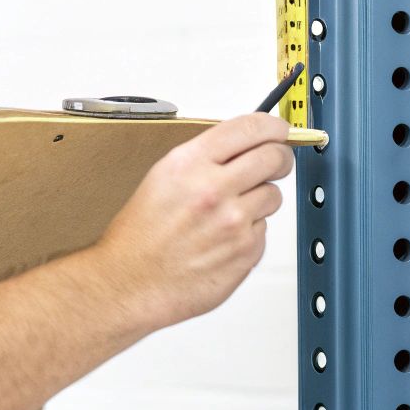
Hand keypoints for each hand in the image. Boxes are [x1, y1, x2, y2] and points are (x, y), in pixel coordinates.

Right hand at [94, 113, 294, 328]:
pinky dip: (250, 233)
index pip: (250, 128)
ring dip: (261, 199)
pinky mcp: (246, 251)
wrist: (130, 284)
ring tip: (230, 213)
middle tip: (276, 163)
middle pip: (274, 157)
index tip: (279, 130)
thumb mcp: (162, 179)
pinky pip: (264, 230)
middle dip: (279, 158)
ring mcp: (233, 222)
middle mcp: (213, 189)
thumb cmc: (139, 237)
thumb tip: (241, 148)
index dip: (273, 126)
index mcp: (189, 164)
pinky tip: (223, 240)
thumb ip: (204, 159)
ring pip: (273, 195)